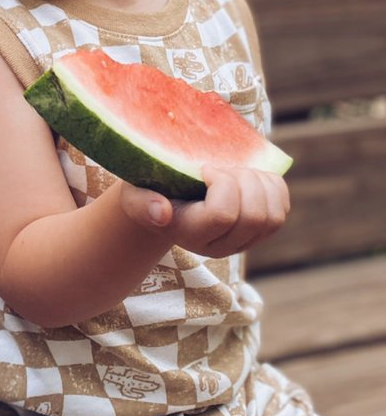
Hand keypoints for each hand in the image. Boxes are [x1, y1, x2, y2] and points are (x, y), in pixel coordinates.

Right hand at [120, 164, 289, 258]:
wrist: (163, 202)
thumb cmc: (147, 192)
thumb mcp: (134, 195)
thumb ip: (141, 204)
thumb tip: (161, 213)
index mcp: (190, 235)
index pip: (223, 214)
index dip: (222, 183)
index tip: (205, 169)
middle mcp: (220, 246)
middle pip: (254, 216)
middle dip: (244, 181)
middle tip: (222, 168)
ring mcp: (244, 242)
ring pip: (273, 215)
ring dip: (259, 183)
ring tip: (236, 172)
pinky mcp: (261, 231)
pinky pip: (281, 209)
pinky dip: (272, 186)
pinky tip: (248, 177)